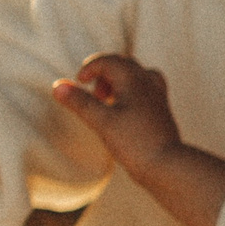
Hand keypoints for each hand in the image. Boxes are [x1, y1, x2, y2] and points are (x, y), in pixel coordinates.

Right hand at [52, 53, 180, 175]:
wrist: (166, 165)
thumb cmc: (134, 142)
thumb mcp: (101, 121)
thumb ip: (80, 102)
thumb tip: (57, 85)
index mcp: (135, 79)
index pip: (109, 60)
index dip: (90, 68)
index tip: (80, 83)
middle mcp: (149, 82)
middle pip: (123, 64)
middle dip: (103, 75)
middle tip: (94, 95)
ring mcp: (158, 96)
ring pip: (136, 76)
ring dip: (117, 82)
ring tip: (107, 103)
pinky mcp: (161, 110)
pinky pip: (145, 89)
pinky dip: (130, 93)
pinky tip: (123, 112)